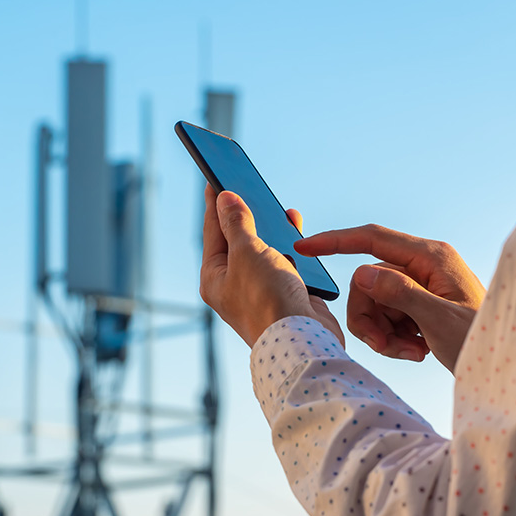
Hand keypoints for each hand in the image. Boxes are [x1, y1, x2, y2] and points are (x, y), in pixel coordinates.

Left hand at [200, 184, 343, 347]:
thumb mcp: (246, 252)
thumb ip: (236, 223)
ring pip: (264, 250)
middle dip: (245, 212)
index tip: (215, 176)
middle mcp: (234, 284)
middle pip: (238, 239)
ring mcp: (260, 290)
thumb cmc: (267, 299)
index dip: (215, 201)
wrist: (303, 340)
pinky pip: (286, 262)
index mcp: (214, 276)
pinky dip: (291, 245)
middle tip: (246, 184)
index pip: (212, 230)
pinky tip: (296, 231)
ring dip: (272, 228)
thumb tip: (224, 199)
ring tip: (277, 207)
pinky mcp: (285, 294)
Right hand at [294, 224, 483, 373]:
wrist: (504, 369)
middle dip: (369, 317)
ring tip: (409, 352)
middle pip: (367, 281)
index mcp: (431, 257)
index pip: (372, 239)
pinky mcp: (417, 304)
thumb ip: (401, 294)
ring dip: (382, 332)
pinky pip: (385, 316)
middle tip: (385, 346)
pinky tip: (417, 351)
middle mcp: (423, 265)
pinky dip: (393, 338)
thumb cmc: (483, 342)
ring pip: (373, 302)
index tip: (304, 247)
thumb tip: (362, 273)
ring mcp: (420, 285)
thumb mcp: (441, 322)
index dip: (335, 241)